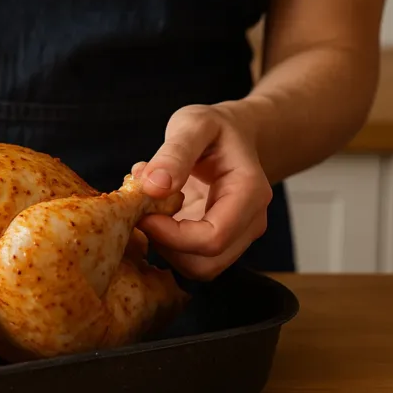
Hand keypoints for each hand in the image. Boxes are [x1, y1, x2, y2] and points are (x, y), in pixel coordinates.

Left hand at [132, 104, 272, 280]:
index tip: (142, 214)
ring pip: (197, 268)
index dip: (171, 236)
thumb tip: (154, 186)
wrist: (233, 135)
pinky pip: (190, 258)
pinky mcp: (219, 240)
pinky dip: (167, 243)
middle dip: (166, 246)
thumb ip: (174, 153)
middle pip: (206, 264)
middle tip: (141, 213)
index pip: (213, 239)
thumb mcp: (193, 125)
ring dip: (164, 246)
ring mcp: (237, 236)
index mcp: (249, 193)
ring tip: (150, 207)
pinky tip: (158, 212)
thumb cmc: (215, 128)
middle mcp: (250, 222)